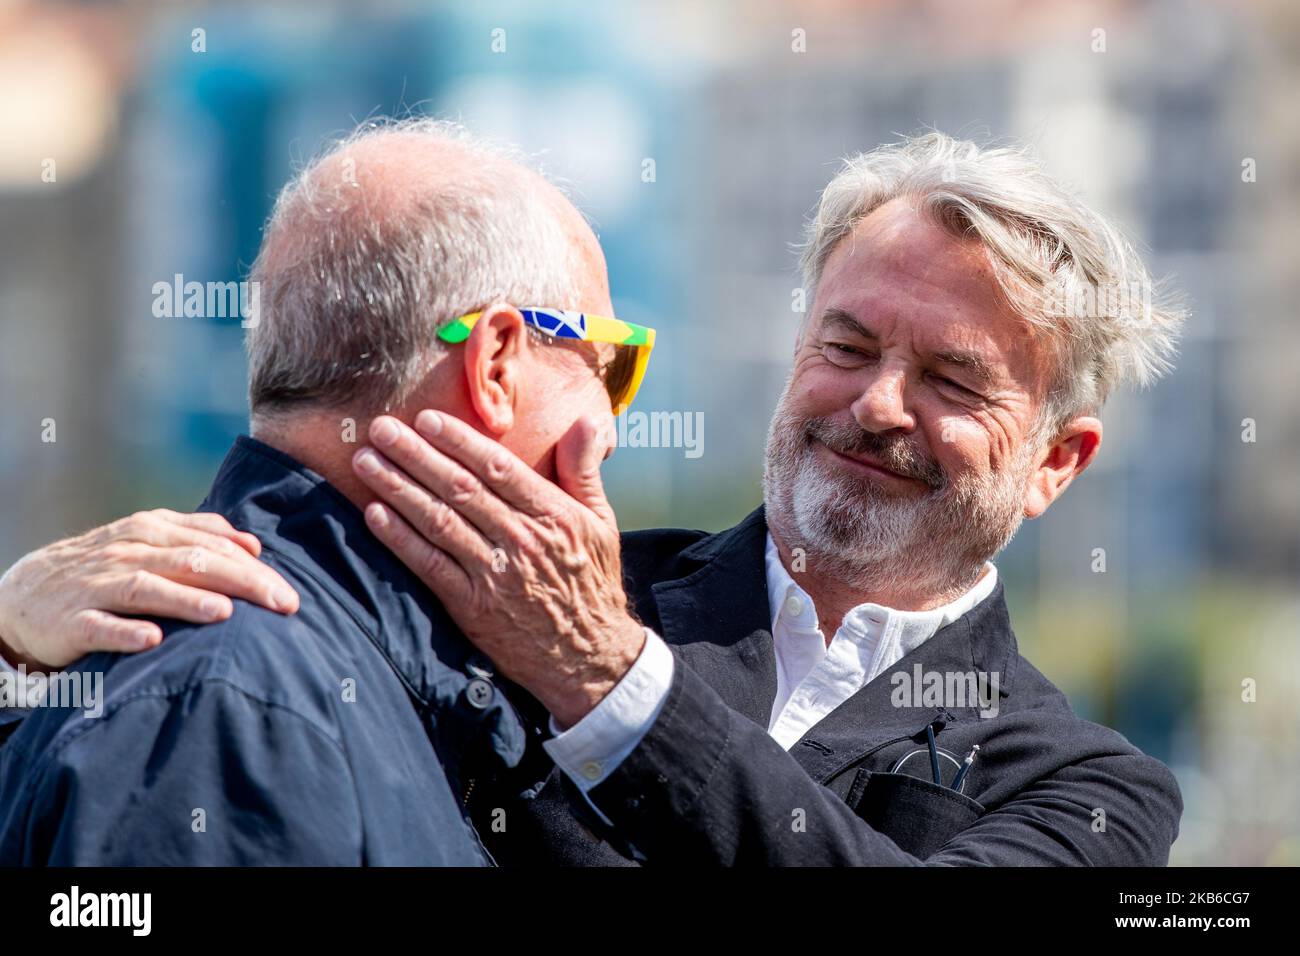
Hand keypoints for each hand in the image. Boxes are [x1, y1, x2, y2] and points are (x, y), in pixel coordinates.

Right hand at [0, 510, 299, 669]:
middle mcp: (127, 552)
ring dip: (187, 600)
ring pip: (147, 587)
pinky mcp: (70, 620)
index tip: (292, 597)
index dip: (257, 571)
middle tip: (283, 606)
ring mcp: (96, 585)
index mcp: (151, 530)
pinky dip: (125, 632)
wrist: (21, 595)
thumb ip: (200, 536)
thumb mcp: (147, 541)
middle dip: (243, 583)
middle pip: (193, 562)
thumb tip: (253, 545)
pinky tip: (152, 641)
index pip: (215, 546)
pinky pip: (99, 626)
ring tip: (225, 613)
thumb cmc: (102, 570)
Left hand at [351, 411, 643, 728]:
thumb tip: (586, 421)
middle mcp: (522, 540)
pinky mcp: (472, 606)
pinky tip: (374, 514)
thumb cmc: (592, 583)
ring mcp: (495, 574)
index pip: (499, 468)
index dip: (459, 441)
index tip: (427, 419)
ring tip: (367, 462)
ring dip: (398, 489)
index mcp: (553, 515)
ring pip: (438, 521)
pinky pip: (430, 565)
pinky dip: (400, 539)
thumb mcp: (601, 522)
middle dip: (416, 455)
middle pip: (461, 489)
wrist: (589, 657)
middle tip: (380, 429)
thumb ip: (585, 470)